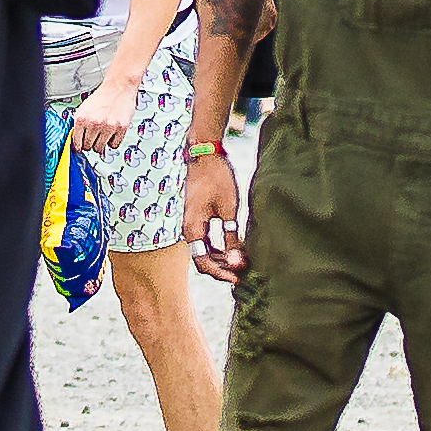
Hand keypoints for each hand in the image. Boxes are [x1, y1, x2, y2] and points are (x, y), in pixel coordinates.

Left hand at [75, 68, 147, 152]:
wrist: (118, 87)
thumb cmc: (102, 97)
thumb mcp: (83, 109)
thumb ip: (79, 124)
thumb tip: (76, 139)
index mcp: (82, 118)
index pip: (77, 142)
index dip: (78, 145)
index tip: (80, 146)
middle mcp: (94, 123)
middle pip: (88, 147)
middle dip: (89, 143)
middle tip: (93, 137)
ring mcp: (108, 127)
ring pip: (100, 148)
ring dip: (100, 144)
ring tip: (102, 134)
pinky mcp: (120, 128)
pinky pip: (114, 145)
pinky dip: (113, 142)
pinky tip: (112, 133)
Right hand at [185, 145, 247, 280]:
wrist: (205, 153)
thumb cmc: (217, 178)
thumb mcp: (229, 209)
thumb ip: (231, 237)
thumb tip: (236, 262)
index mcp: (192, 228)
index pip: (203, 262)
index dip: (221, 273)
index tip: (237, 277)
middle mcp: (187, 229)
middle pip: (202, 258)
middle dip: (223, 267)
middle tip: (243, 270)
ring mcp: (190, 223)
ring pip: (203, 249)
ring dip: (221, 257)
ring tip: (241, 260)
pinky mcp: (195, 217)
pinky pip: (204, 238)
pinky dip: (217, 246)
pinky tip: (233, 248)